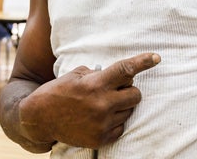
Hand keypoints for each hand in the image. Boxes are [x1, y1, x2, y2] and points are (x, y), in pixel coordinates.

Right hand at [19, 52, 160, 148]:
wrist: (40, 118)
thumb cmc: (58, 91)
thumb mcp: (76, 74)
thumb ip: (99, 73)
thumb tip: (120, 76)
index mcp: (95, 84)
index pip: (125, 70)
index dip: (143, 62)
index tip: (156, 58)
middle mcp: (101, 104)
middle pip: (135, 94)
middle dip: (128, 89)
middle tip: (115, 89)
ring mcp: (102, 123)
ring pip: (129, 111)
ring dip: (121, 105)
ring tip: (102, 104)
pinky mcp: (101, 138)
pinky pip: (121, 127)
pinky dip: (115, 121)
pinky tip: (100, 117)